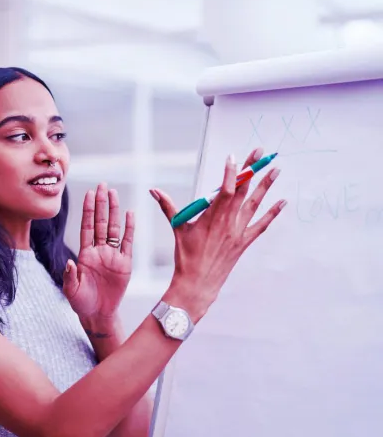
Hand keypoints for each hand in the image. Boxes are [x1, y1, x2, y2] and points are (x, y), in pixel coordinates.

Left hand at [63, 183, 134, 326]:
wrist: (98, 314)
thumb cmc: (82, 302)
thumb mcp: (71, 290)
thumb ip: (69, 276)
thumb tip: (69, 263)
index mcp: (85, 254)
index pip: (87, 227)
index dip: (88, 210)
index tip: (88, 194)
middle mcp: (98, 251)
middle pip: (101, 222)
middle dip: (101, 203)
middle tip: (102, 185)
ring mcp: (112, 256)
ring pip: (114, 228)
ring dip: (114, 211)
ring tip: (114, 193)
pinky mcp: (124, 264)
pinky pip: (128, 242)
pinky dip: (129, 228)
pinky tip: (129, 213)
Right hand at [151, 147, 285, 321]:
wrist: (197, 283)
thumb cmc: (186, 257)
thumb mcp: (177, 228)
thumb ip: (168, 206)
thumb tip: (154, 191)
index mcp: (211, 217)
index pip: (224, 190)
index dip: (231, 173)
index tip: (234, 157)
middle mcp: (227, 222)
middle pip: (242, 191)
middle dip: (251, 170)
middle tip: (260, 153)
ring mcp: (238, 232)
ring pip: (254, 204)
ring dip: (266, 186)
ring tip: (276, 170)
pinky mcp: (243, 242)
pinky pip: (261, 225)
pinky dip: (272, 214)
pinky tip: (282, 202)